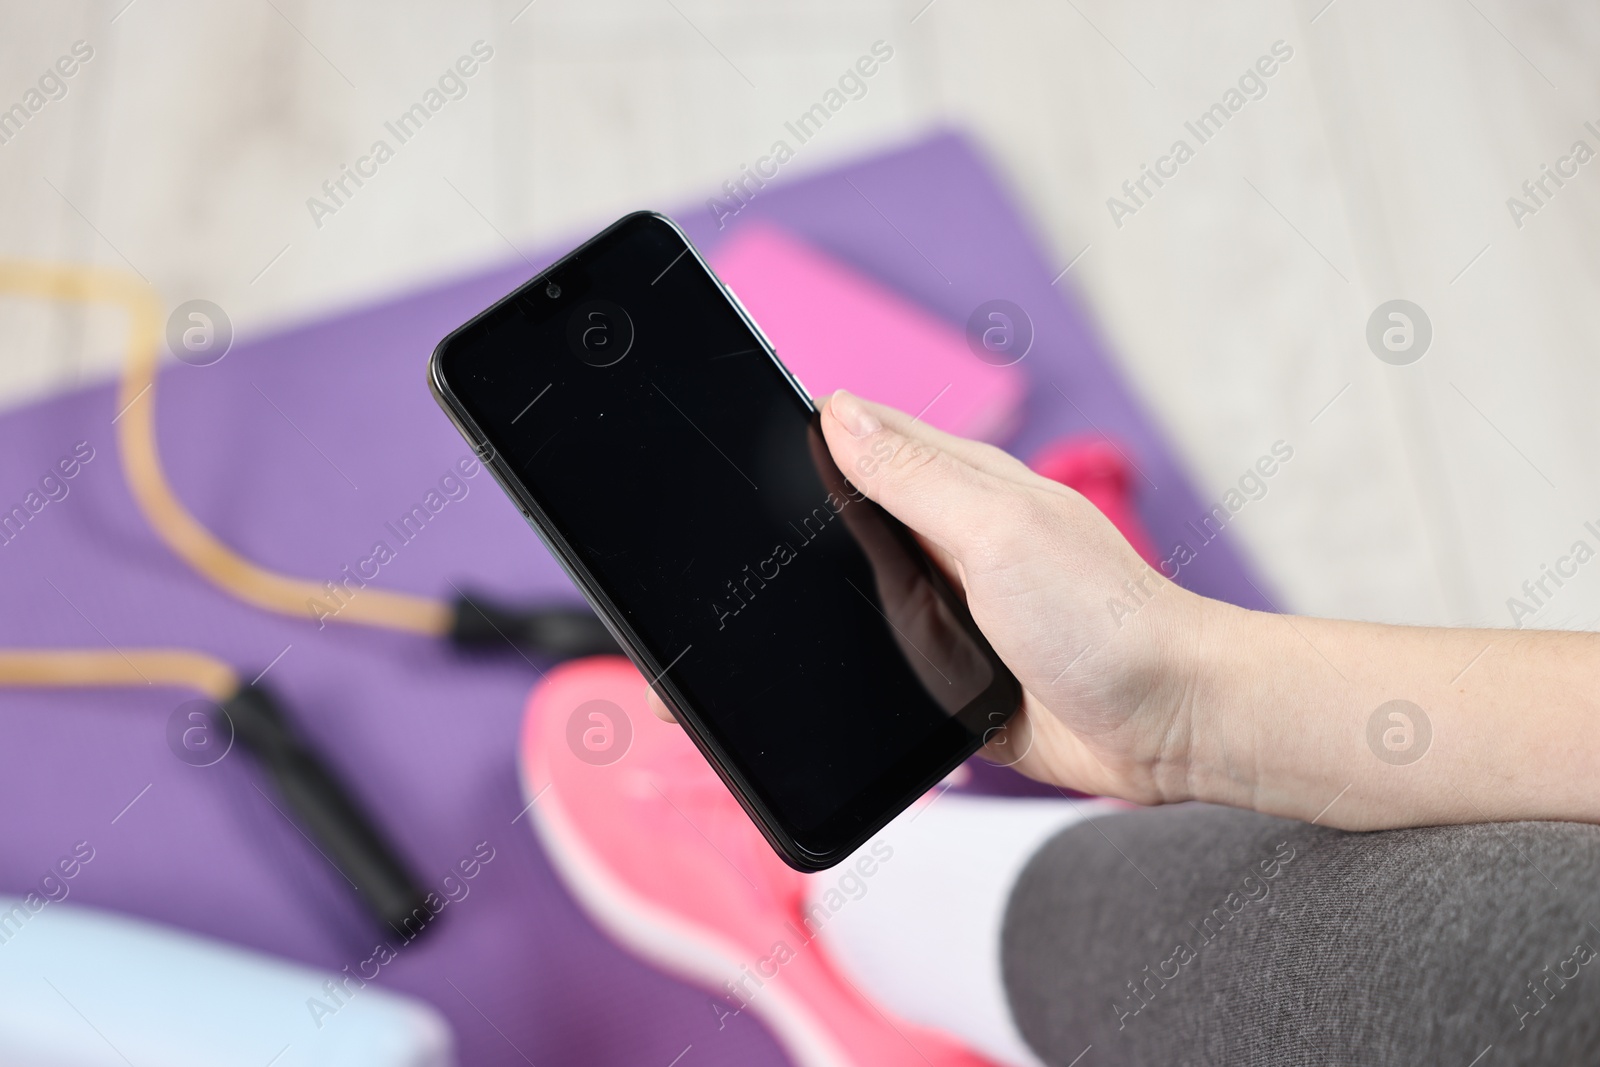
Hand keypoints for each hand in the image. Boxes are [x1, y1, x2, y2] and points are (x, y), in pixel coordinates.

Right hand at [652, 390, 1599, 829]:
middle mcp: (941, 544)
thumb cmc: (1107, 619)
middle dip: (775, 536)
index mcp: (953, 489)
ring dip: (800, 609)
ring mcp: (941, 612)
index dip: (785, 444)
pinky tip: (791, 685)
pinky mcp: (946, 678)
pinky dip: (834, 670)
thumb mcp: (1002, 532)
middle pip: (834, 528)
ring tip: (722, 628)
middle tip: (698, 559)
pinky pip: (872, 668)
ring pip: (845, 600)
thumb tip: (836, 414)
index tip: (712, 448)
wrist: (1167, 727)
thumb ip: (918, 478)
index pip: (850, 445)